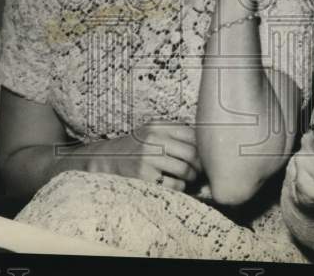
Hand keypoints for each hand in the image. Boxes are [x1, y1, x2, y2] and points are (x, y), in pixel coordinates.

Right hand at [85, 121, 201, 191]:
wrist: (107, 159)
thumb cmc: (137, 148)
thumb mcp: (153, 133)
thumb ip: (175, 135)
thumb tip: (206, 148)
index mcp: (158, 126)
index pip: (193, 134)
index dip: (203, 148)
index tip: (205, 157)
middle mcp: (153, 138)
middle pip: (192, 153)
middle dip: (200, 166)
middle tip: (199, 172)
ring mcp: (148, 157)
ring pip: (185, 170)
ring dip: (191, 177)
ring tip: (188, 179)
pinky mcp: (144, 176)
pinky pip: (174, 185)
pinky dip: (180, 187)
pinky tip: (174, 184)